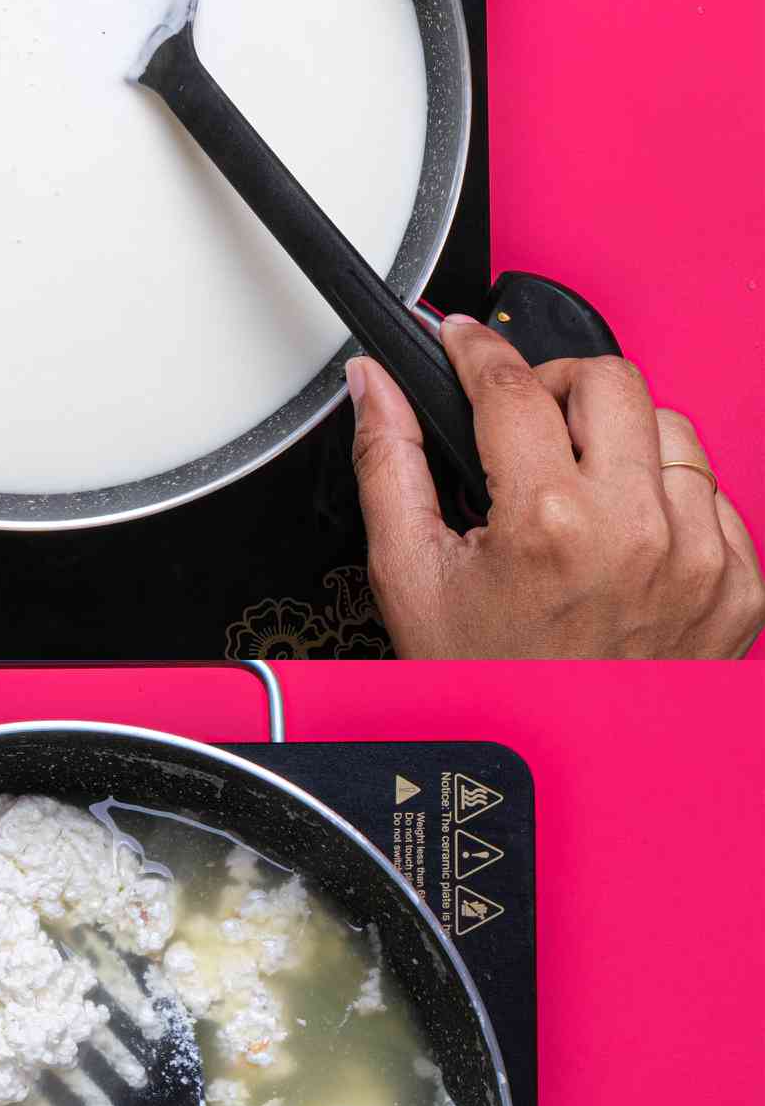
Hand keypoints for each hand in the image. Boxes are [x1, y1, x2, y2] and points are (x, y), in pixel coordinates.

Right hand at [347, 318, 763, 656]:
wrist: (562, 763)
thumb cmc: (488, 686)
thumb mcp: (412, 577)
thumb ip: (389, 465)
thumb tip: (376, 386)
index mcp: (549, 524)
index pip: (513, 384)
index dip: (476, 348)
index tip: (462, 341)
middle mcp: (636, 532)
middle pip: (608, 380)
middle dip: (553, 386)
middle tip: (521, 423)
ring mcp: (699, 557)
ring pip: (669, 428)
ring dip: (616, 441)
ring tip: (573, 492)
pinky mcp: (737, 583)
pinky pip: (712, 492)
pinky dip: (665, 497)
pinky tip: (619, 537)